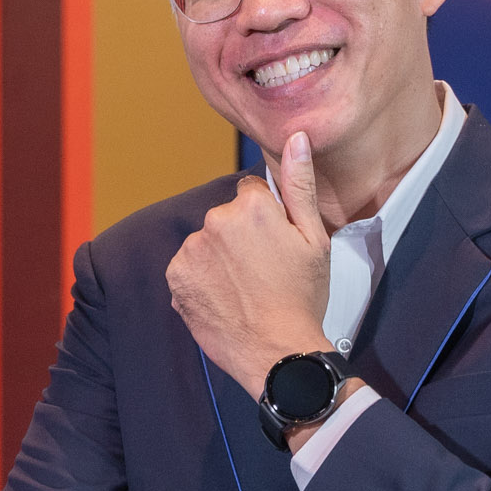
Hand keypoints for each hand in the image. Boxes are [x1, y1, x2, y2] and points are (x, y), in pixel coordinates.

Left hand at [166, 131, 333, 397]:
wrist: (277, 354)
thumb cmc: (303, 297)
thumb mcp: (314, 239)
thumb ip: (299, 184)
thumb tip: (295, 136)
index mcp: (251, 206)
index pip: (251, 193)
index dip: (267, 220)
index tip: (277, 247)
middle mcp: (214, 220)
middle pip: (226, 217)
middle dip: (240, 237)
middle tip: (263, 272)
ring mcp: (191, 250)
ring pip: (207, 242)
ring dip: (219, 258)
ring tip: (244, 289)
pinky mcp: (176, 277)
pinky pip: (189, 267)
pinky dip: (202, 279)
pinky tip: (225, 299)